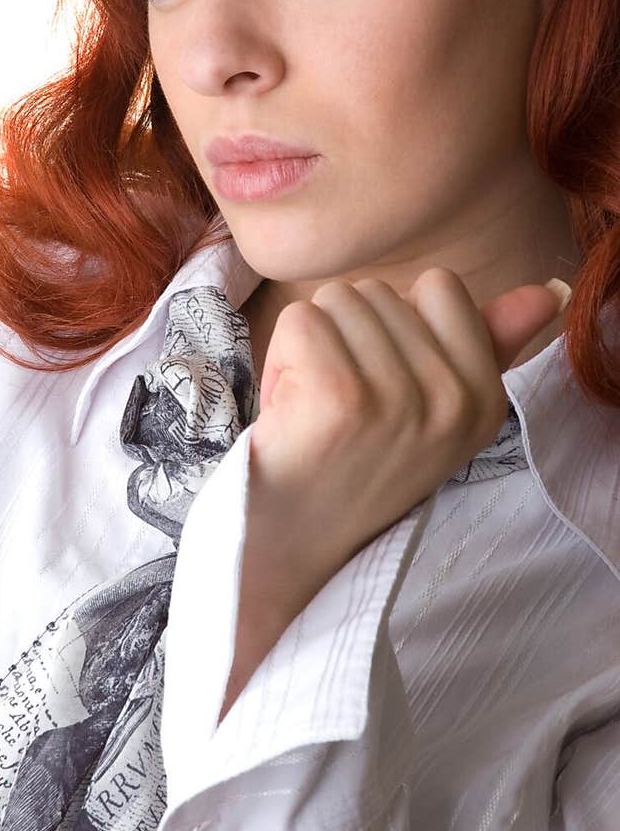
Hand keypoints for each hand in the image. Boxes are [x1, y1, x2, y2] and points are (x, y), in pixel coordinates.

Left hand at [218, 269, 569, 722]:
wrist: (292, 543)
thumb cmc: (351, 463)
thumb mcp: (433, 411)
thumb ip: (488, 344)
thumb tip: (550, 289)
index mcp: (485, 401)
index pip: (440, 287)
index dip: (395, 325)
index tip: (381, 386)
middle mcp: (453, 402)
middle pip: (379, 292)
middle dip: (346, 338)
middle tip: (339, 409)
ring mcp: (399, 401)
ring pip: (336, 301)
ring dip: (310, 347)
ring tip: (313, 410)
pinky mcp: (340, 398)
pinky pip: (301, 320)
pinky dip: (280, 358)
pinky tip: (288, 410)